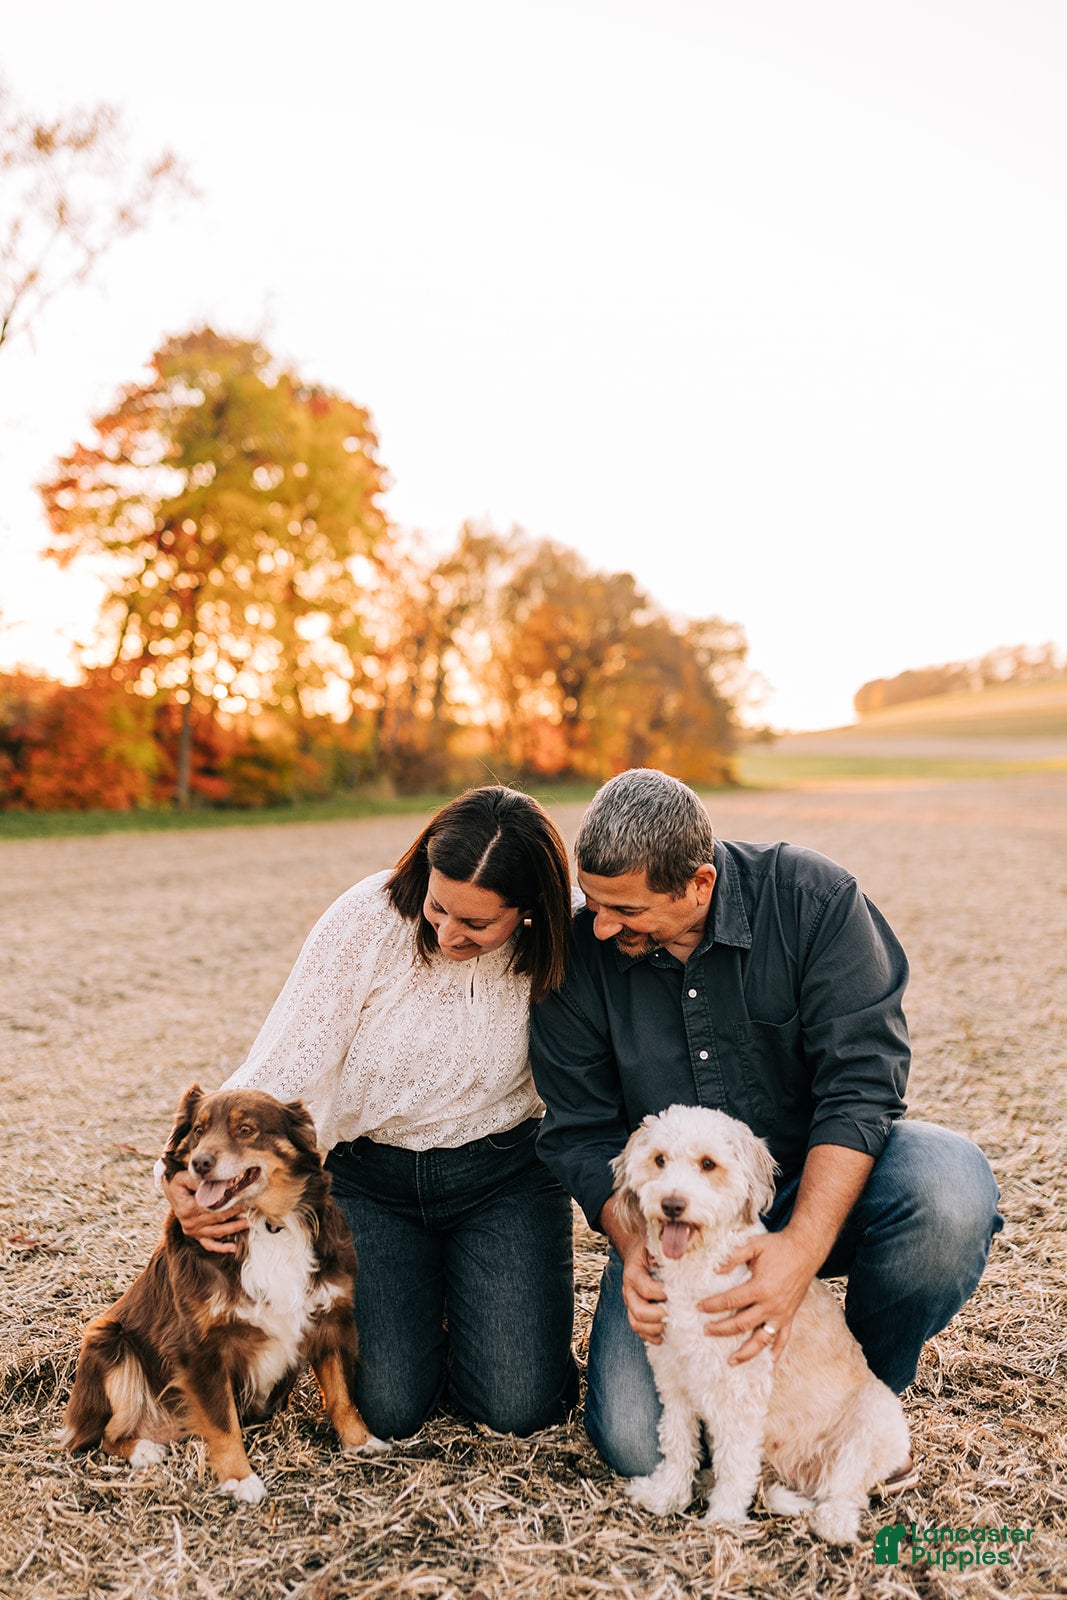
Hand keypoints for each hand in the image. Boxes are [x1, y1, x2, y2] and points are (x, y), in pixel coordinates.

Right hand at [163, 1168, 248, 1253]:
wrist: (170, 1190)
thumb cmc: (178, 1182)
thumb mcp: (184, 1177)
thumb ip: (200, 1180)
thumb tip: (222, 1183)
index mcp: (188, 1208)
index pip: (214, 1207)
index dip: (230, 1202)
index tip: (243, 1197)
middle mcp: (189, 1222)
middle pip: (218, 1219)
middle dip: (235, 1213)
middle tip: (250, 1207)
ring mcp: (192, 1230)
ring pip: (217, 1232)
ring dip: (233, 1228)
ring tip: (248, 1223)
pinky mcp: (194, 1234)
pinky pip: (208, 1244)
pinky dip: (220, 1247)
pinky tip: (233, 1247)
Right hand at [621, 1234, 668, 1343]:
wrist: (637, 1254)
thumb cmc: (651, 1250)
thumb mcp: (656, 1245)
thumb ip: (667, 1250)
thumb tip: (681, 1254)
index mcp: (633, 1272)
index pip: (646, 1288)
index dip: (661, 1294)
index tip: (676, 1293)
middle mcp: (628, 1290)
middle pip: (637, 1310)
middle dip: (656, 1316)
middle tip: (671, 1315)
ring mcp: (630, 1303)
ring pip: (635, 1323)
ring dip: (653, 1330)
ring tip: (667, 1328)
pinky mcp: (634, 1312)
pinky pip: (638, 1330)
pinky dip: (650, 1337)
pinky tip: (662, 1337)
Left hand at [697, 1230, 815, 1365]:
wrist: (806, 1250)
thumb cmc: (778, 1246)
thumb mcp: (754, 1246)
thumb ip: (734, 1257)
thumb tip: (715, 1270)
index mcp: (761, 1288)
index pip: (731, 1301)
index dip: (712, 1305)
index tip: (698, 1307)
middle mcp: (771, 1305)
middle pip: (741, 1324)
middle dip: (721, 1329)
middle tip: (705, 1331)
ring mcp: (782, 1314)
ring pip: (762, 1340)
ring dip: (746, 1352)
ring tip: (731, 1361)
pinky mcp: (790, 1317)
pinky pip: (783, 1340)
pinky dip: (776, 1353)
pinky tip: (767, 1363)